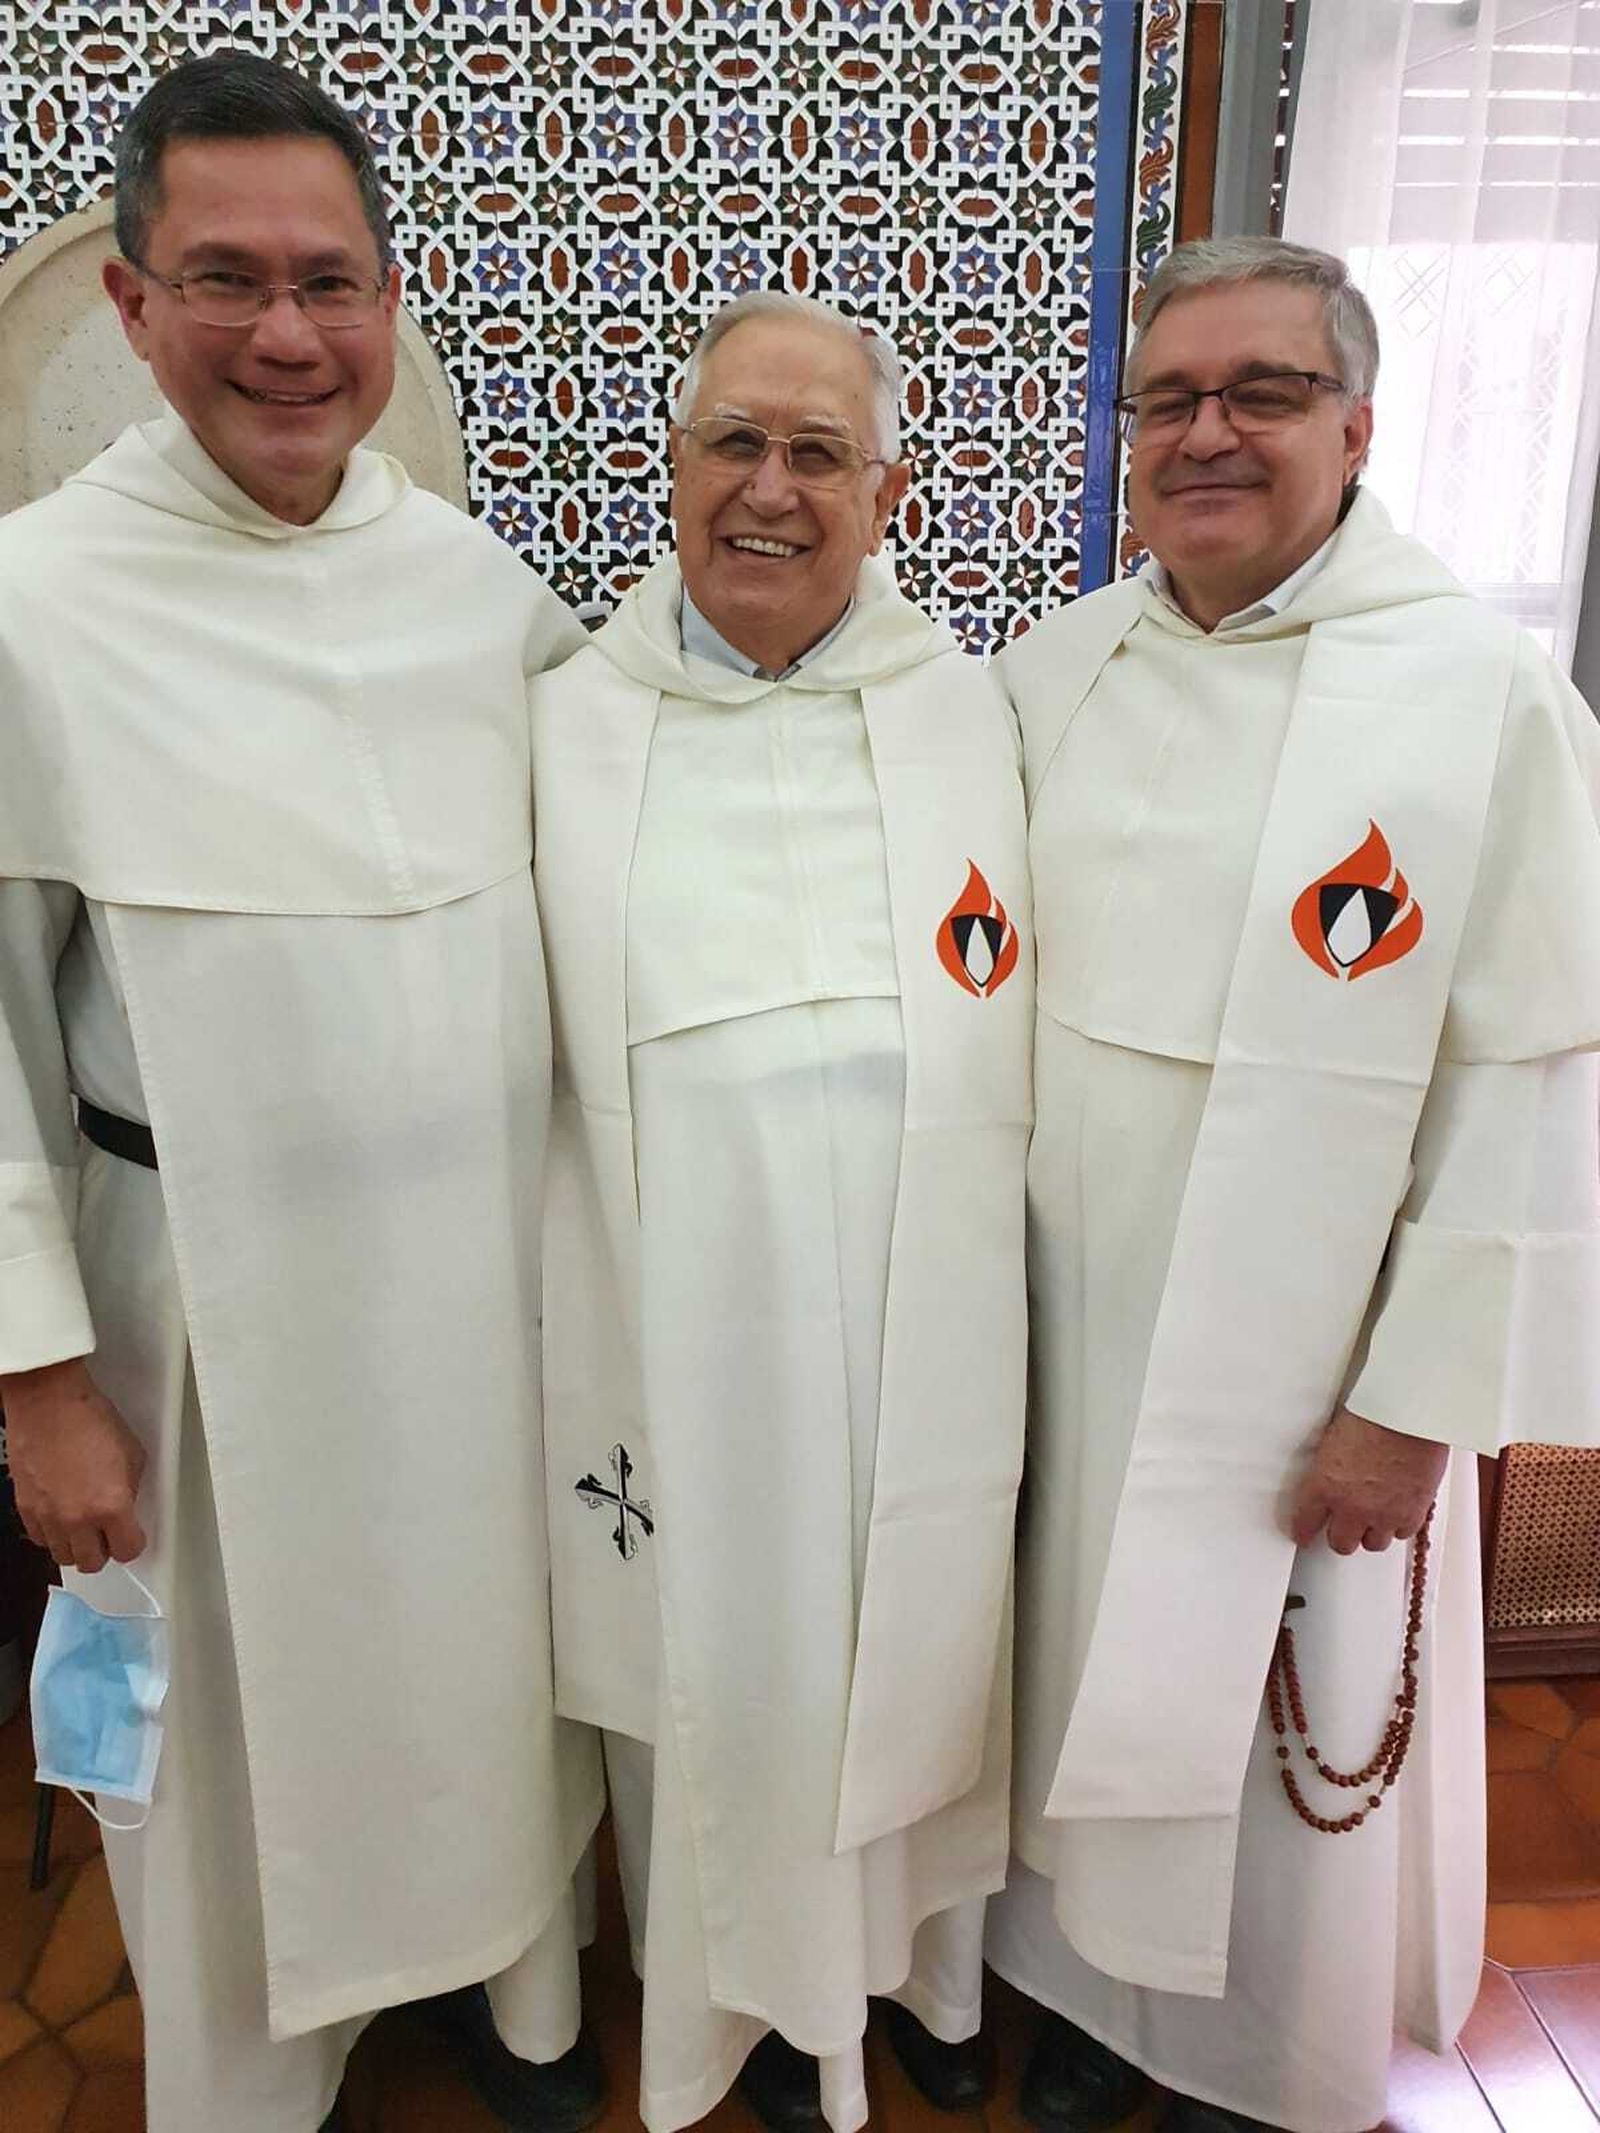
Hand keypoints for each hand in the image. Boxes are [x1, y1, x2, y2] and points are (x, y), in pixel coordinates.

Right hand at [2, 1359, 146, 1571]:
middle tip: (107, 1533)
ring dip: (76, 1545)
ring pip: (63, 1556)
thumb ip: (130, 1490)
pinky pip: (40, 1539)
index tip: (132, 1535)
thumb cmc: (89, 1418)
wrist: (48, 1402)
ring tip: (83, 1524)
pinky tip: (60, 1515)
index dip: (132, 1542)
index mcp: (111, 1506)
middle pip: (92, 1563)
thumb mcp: (132, 1453)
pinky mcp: (25, 1508)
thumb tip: (127, 1506)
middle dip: (104, 1550)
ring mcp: (48, 1516)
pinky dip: (52, 1534)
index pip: (127, 1551)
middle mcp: (78, 1518)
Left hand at [1288, 1405, 1446, 1556]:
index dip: (1304, 1531)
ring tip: (1374, 1517)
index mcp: (1323, 1486)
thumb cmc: (1371, 1414)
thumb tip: (1328, 1478)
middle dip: (1341, 1535)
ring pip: (1373, 1543)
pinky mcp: (1412, 1514)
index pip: (1305, 1523)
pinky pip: (1402, 1533)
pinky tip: (1398, 1510)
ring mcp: (1383, 1514)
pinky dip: (1399, 1524)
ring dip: (1372, 1531)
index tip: (1304, 1534)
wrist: (1408, 1414)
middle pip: (1340, 1544)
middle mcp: (1351, 1507)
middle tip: (1344, 1526)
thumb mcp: (1332, 1440)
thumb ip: (1328, 1469)